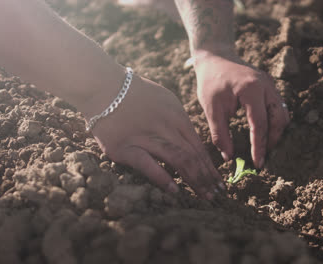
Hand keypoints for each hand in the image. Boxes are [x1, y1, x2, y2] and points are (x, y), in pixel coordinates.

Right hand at [89, 74, 223, 199]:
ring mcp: (145, 137)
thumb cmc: (135, 94)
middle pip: (192, 155)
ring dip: (194, 180)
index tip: (219, 181)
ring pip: (178, 160)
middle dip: (207, 177)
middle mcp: (165, 127)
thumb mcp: (165, 100)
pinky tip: (175, 191)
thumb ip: (179, 121)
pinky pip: (148, 165)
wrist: (102, 85)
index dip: (210, 166)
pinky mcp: (125, 148)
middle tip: (217, 195)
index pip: (198, 146)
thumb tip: (193, 142)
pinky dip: (162, 178)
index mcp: (176, 116)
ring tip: (204, 196)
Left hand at [194, 50, 289, 167]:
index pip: (260, 123)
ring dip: (276, 132)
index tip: (258, 163)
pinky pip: (279, 107)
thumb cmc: (211, 83)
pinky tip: (264, 133)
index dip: (260, 146)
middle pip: (279, 119)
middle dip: (272, 141)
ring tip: (264, 147)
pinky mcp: (270, 86)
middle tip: (262, 158)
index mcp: (250, 89)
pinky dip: (274, 122)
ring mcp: (271, 84)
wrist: (215, 58)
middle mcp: (266, 85)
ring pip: (283, 114)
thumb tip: (229, 157)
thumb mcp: (211, 109)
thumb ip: (220, 134)